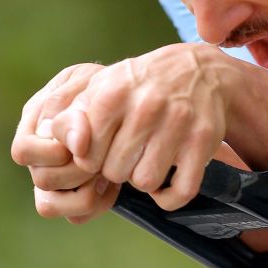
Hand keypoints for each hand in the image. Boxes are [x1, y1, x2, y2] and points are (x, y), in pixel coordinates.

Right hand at [12, 63, 119, 220]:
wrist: (131, 101)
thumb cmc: (106, 85)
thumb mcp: (89, 82)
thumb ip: (71, 106)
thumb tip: (73, 144)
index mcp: (34, 125)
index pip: (24, 152)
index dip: (53, 153)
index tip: (84, 145)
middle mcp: (40, 156)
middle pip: (41, 180)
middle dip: (78, 171)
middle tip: (105, 158)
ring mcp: (55, 179)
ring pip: (49, 206)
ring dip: (84, 193)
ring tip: (108, 175)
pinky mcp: (74, 195)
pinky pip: (75, 216)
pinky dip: (97, 204)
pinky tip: (115, 187)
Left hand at [45, 43, 236, 211]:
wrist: (200, 70)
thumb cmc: (141, 86)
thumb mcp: (102, 88)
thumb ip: (72, 118)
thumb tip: (64, 148)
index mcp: (113, 94)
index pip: (86, 156)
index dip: (92, 159)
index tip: (105, 148)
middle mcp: (146, 106)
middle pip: (115, 171)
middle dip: (119, 168)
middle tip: (131, 152)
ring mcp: (179, 122)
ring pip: (146, 182)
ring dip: (144, 178)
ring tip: (148, 160)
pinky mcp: (204, 139)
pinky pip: (181, 190)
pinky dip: (170, 196)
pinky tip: (167, 183)